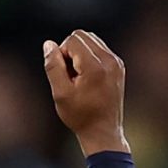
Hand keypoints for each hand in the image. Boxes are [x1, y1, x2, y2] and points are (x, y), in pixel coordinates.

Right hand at [43, 31, 129, 157]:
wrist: (103, 132)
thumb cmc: (80, 116)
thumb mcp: (60, 94)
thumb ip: (53, 67)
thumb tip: (49, 44)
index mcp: (95, 66)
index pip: (73, 39)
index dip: (61, 54)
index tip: (63, 75)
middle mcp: (109, 60)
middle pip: (83, 35)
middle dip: (71, 50)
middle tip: (69, 75)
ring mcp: (116, 62)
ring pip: (92, 40)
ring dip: (80, 54)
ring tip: (79, 77)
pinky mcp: (119, 66)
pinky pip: (100, 49)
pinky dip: (90, 58)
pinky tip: (88, 79)